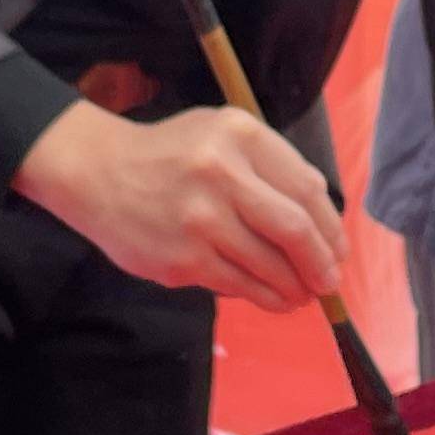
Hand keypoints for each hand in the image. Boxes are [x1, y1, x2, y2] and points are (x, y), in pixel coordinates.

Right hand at [14, 101, 338, 308]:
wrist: (97, 173)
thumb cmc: (172, 156)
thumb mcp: (221, 135)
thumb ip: (271, 167)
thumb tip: (322, 225)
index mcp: (240, 135)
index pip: (307, 188)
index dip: (330, 227)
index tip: (337, 249)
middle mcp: (220, 172)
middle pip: (295, 229)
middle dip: (322, 263)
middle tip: (330, 281)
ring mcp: (199, 218)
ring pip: (269, 264)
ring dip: (296, 287)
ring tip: (303, 295)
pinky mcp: (181, 257)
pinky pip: (238, 284)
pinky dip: (265, 297)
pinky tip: (275, 300)